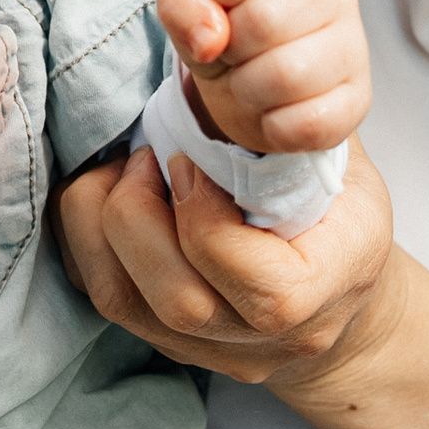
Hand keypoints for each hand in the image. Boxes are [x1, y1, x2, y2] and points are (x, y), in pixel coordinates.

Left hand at [57, 135, 401, 393]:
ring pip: (122, 302)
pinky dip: (86, 237)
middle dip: (141, 213)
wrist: (337, 295)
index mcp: (323, 294)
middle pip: (179, 301)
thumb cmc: (339, 211)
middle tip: (147, 154)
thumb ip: (293, 137)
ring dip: (101, 221)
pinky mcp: (160, 343)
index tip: (188, 156)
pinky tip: (108, 193)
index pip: (262, 288)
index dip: (208, 216)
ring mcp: (206, 352)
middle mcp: (262, 342)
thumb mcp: (342, 165)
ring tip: (124, 168)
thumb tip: (211, 76)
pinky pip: (100, 294)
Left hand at [157, 0, 367, 158]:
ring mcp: (353, 44)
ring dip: (248, 88)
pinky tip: (275, 108)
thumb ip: (181, 1)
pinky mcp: (357, 99)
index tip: (218, 2)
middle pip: (264, 19)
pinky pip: (306, 123)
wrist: (253, 86)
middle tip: (233, 49)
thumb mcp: (188, 5)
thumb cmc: (224, 30)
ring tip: (251, 78)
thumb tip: (209, 38)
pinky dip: (274, 125)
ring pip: (286, 75)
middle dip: (230, 46)